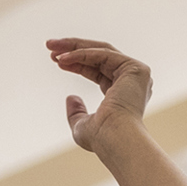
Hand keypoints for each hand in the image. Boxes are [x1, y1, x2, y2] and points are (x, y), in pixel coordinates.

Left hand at [48, 39, 151, 153]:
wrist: (115, 140)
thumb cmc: (101, 139)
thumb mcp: (82, 125)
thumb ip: (77, 113)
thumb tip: (70, 98)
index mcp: (123, 93)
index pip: (98, 70)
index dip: (76, 63)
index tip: (55, 60)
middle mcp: (132, 81)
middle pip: (99, 56)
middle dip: (73, 49)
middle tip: (49, 45)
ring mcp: (136, 74)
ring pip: (101, 50)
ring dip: (74, 46)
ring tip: (51, 47)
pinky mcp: (135, 69)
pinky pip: (103, 54)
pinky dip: (81, 54)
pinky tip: (63, 59)